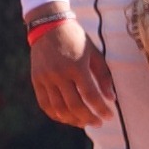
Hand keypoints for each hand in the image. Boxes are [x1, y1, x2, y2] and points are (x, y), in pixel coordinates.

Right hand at [27, 15, 115, 129]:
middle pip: (75, 105)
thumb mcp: (94, 53)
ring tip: (83, 122)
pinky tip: (66, 118)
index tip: (109, 116)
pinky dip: (56, 115)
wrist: (49, 25)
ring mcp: (46, 78)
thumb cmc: (76, 38)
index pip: (90, 95)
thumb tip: (111, 98)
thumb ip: (103, 76)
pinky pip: (45, 104)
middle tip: (98, 123)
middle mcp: (60, 74)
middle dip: (88, 118)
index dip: (101, 109)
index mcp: (77, 66)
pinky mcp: (37, 80)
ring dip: (73, 120)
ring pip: (59, 108)